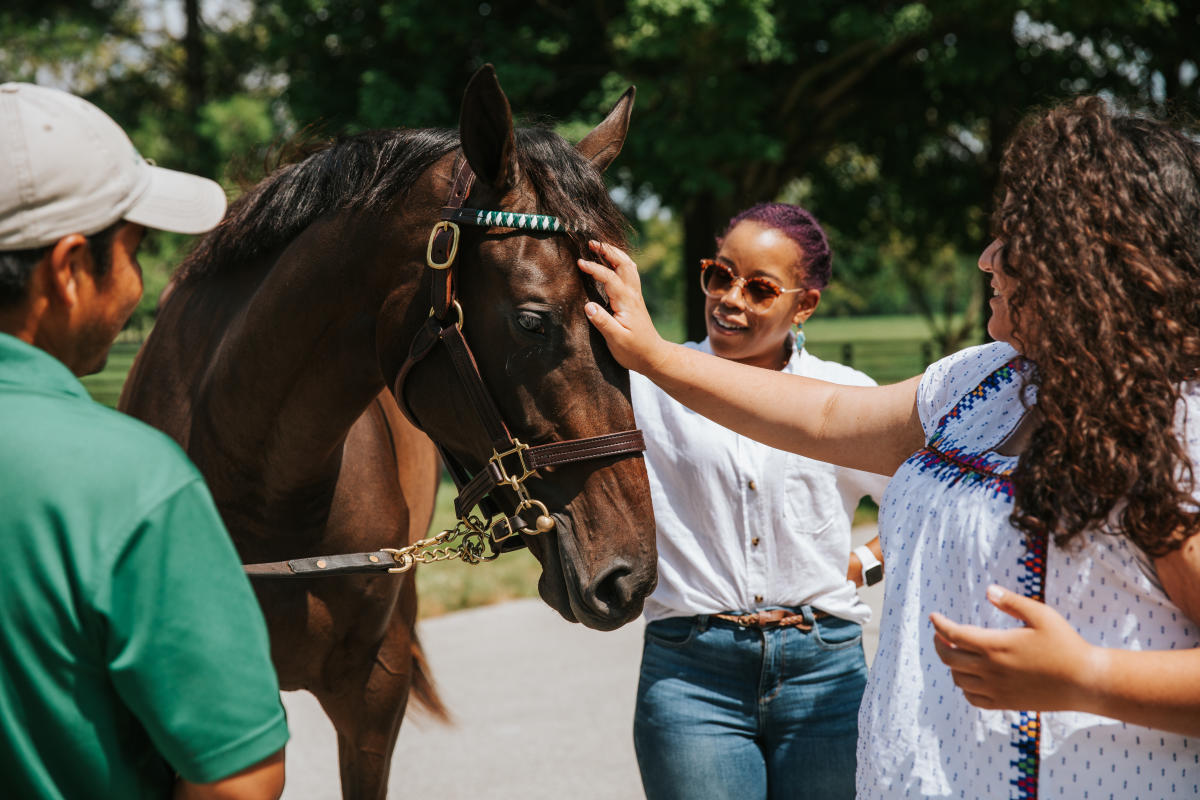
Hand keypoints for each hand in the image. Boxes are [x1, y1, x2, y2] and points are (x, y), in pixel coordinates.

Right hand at [577, 241, 674, 375]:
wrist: (653, 356)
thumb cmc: (634, 350)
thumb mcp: (616, 339)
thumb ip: (602, 322)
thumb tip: (587, 305)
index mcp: (627, 302)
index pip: (610, 278)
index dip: (595, 268)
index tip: (580, 262)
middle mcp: (633, 294)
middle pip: (624, 264)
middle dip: (608, 250)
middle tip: (591, 242)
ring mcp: (635, 295)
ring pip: (628, 266)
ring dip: (615, 253)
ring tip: (599, 247)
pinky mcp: (634, 299)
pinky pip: (629, 273)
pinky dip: (619, 262)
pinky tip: (611, 262)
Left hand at [930, 584, 1102, 712]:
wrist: (1085, 682)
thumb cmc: (1065, 644)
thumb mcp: (1041, 615)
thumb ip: (1012, 602)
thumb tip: (988, 590)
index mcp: (996, 646)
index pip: (953, 635)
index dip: (939, 624)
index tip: (934, 616)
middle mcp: (991, 670)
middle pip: (949, 658)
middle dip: (939, 643)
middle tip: (940, 634)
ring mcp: (997, 689)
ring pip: (958, 679)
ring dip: (952, 665)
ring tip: (957, 653)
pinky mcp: (1006, 703)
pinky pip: (973, 699)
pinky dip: (965, 687)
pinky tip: (970, 677)